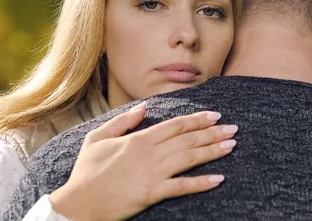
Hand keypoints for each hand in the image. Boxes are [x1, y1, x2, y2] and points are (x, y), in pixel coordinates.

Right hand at [49, 102, 237, 220]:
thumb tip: (144, 107)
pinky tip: (218, 178)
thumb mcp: (98, 138)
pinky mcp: (152, 194)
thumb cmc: (87, 171)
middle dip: (212, 132)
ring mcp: (152, 173)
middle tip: (233, 128)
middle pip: (188, 139)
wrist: (78, 204)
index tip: (215, 116)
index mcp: (138, 139)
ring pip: (190, 158)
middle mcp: (149, 153)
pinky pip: (182, 187)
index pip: (175, 125)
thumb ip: (123, 121)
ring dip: (213, 151)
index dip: (197, 119)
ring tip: (231, 145)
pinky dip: (201, 183)